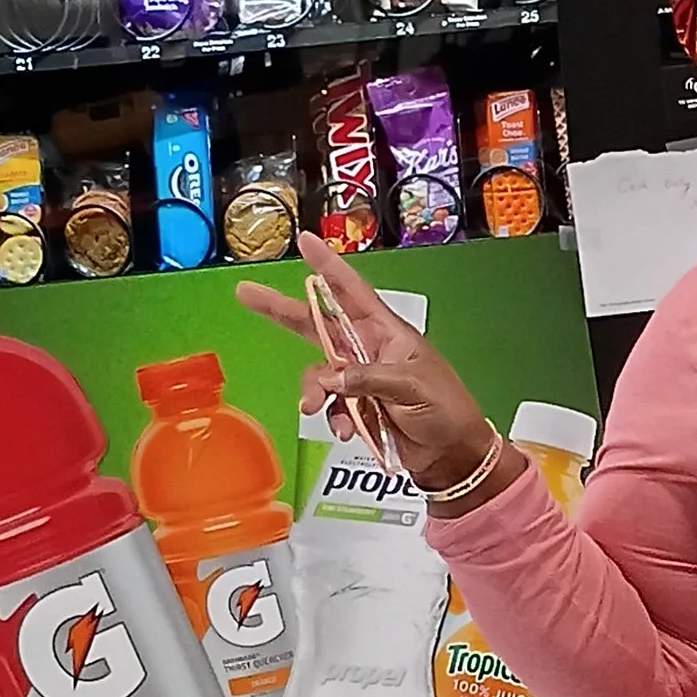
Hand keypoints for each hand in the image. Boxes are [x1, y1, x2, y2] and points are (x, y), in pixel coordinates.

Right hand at [238, 234, 515, 510]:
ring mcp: (359, 379)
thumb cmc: (444, 409)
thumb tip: (331, 378)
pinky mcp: (355, 407)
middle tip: (246, 293)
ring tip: (314, 409)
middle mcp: (367, 349)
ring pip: (318, 374)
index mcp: (386, 332)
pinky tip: (346, 432)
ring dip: (314, 391)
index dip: (327, 267)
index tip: (306, 241)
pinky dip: (333, 418)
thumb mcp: (411, 386)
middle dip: (281, 311)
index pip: (351, 292)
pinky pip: (329, 405)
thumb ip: (369, 378)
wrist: (451, 455)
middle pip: (317, 324)